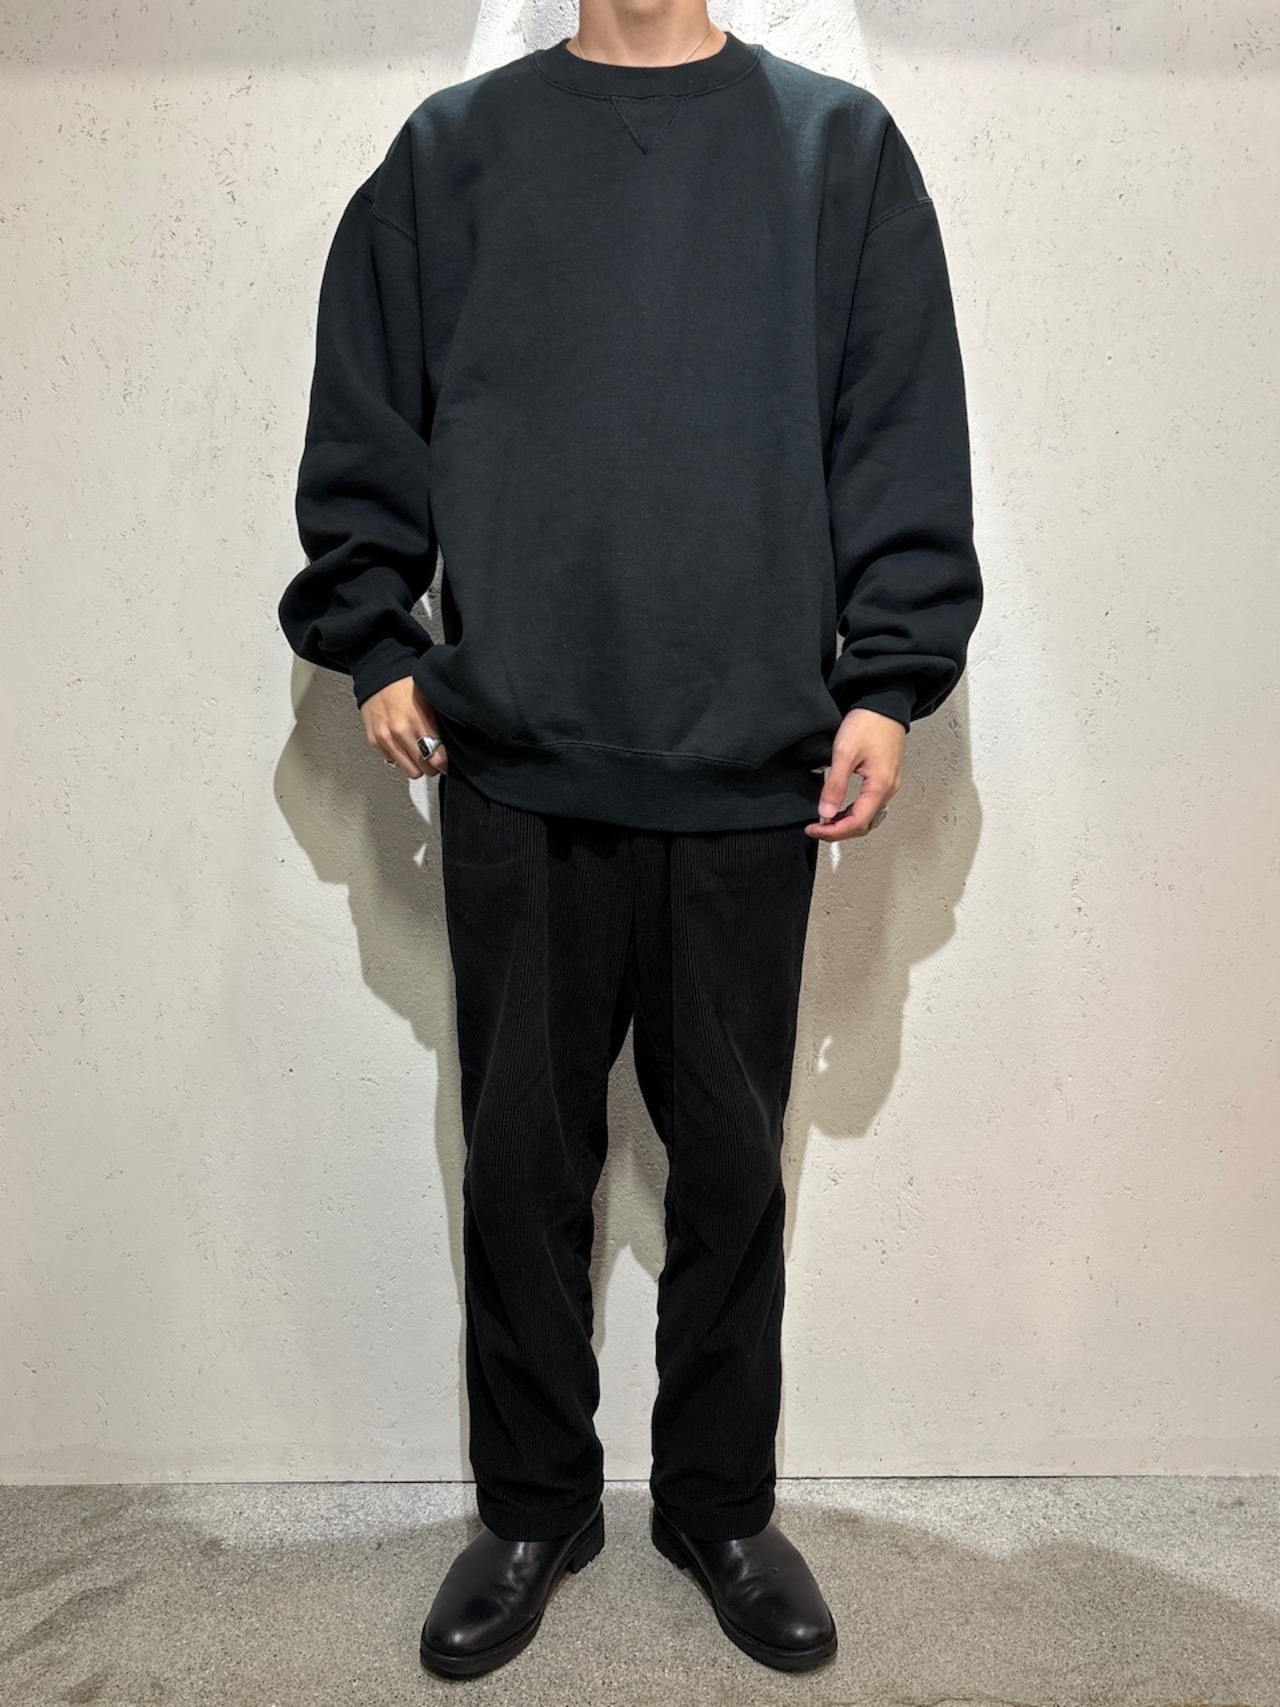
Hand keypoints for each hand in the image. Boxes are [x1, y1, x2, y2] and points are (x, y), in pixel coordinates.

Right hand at [360, 676, 448, 777]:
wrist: (378, 676)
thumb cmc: (405, 687)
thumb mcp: (430, 699)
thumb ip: (439, 723)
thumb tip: (450, 745)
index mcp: (418, 720)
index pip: (437, 757)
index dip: (444, 762)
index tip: (446, 762)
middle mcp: (400, 731)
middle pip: (424, 768)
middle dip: (432, 765)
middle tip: (434, 757)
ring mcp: (385, 738)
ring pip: (409, 770)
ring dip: (417, 765)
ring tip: (420, 754)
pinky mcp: (374, 741)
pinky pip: (393, 762)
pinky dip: (400, 757)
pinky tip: (404, 745)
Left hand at [804, 707, 904, 841]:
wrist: (884, 703)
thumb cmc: (868, 723)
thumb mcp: (844, 753)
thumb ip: (835, 786)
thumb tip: (826, 813)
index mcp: (880, 786)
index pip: (857, 823)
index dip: (833, 832)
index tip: (814, 829)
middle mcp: (888, 789)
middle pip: (864, 824)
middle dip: (839, 831)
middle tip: (816, 828)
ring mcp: (889, 784)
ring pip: (868, 816)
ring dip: (846, 822)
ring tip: (825, 820)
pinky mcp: (885, 777)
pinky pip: (871, 805)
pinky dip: (854, 812)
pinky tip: (840, 808)